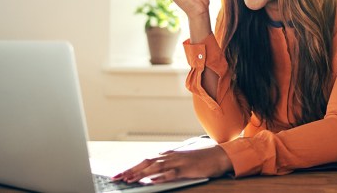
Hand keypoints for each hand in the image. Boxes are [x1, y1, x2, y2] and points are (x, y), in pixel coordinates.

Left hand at [112, 146, 232, 183]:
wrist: (219, 155)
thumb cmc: (201, 159)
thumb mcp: (182, 161)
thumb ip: (169, 164)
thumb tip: (154, 172)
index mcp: (168, 155)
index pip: (146, 160)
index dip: (132, 167)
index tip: (120, 174)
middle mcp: (171, 157)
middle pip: (146, 163)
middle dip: (130, 170)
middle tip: (117, 178)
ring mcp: (178, 162)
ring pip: (155, 168)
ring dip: (141, 174)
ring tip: (129, 180)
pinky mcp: (186, 169)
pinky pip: (171, 173)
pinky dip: (160, 177)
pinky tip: (152, 181)